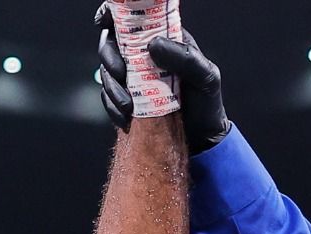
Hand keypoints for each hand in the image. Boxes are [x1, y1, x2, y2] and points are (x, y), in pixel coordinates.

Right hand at [96, 5, 228, 152]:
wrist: (203, 140)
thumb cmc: (207, 104)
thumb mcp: (206, 77)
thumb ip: (184, 57)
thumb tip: (152, 45)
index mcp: (164, 41)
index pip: (134, 21)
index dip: (112, 16)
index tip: (103, 23)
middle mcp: (145, 58)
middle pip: (111, 45)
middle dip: (108, 57)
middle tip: (119, 74)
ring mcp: (134, 80)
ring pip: (107, 73)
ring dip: (110, 88)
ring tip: (128, 106)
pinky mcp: (128, 101)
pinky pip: (108, 99)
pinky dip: (112, 108)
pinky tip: (125, 118)